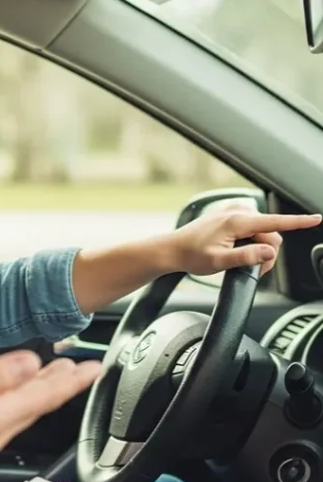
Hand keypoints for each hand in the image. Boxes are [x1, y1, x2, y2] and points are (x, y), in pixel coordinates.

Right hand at [0, 351, 100, 481]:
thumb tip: (29, 363)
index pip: (46, 395)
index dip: (72, 378)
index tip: (94, 366)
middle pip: (38, 404)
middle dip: (62, 383)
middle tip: (82, 367)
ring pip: (23, 411)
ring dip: (42, 392)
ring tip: (55, 376)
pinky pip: (5, 417)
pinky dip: (20, 401)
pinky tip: (13, 395)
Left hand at [167, 207, 320, 276]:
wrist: (172, 249)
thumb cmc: (191, 256)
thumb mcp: (218, 262)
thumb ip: (246, 257)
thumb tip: (269, 251)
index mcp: (236, 221)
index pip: (275, 222)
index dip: (298, 222)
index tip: (317, 218)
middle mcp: (237, 212)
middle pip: (271, 233)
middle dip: (266, 252)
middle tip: (250, 269)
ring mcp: (233, 212)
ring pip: (262, 232)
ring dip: (258, 248)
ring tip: (238, 260)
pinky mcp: (230, 215)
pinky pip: (252, 228)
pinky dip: (250, 241)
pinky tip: (236, 249)